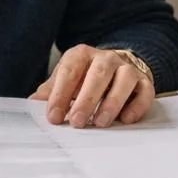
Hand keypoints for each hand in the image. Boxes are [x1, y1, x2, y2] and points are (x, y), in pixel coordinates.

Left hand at [30, 45, 155, 127]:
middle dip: (87, 99)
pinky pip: (144, 91)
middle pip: (98, 73)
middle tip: (77, 122)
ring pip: (124, 79)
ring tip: (100, 122)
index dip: (60, 93)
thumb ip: (50, 91)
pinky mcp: (145, 82)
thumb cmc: (86, 78)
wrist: (118, 67)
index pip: (70, 71)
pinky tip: (126, 119)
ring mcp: (127, 68)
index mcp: (82, 55)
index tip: (53, 116)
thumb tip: (32, 103)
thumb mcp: (66, 80)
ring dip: (112, 102)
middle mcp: (106, 58)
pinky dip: (137, 105)